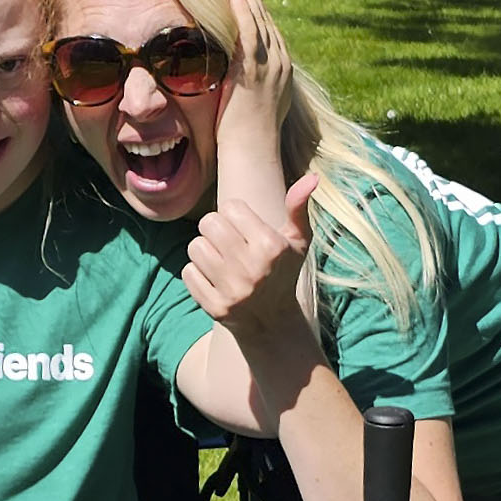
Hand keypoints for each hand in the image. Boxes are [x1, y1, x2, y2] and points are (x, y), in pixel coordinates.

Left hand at [183, 173, 317, 341]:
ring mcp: (233, 290)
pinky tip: (213, 279)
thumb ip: (298, 208)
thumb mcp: (297, 241)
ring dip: (204, 250)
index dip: (234, 215)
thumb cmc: (283, 271)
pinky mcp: (215, 307)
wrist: (272, 323)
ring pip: (195, 247)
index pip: (230, 207)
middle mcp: (252, 268)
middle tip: (226, 242)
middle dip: (215, 229)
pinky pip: (188, 273)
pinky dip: (196, 273)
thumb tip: (312, 178)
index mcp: (271, 246)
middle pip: (208, 223)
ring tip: (220, 260)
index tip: (243, 229)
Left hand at [214, 0, 290, 159]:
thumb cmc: (251, 135)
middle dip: (256, 2)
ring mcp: (270, 66)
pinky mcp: (254, 70)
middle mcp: (281, 65)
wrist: (253, 147)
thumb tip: (247, 81)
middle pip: (269, 25)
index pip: (273, 35)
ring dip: (249, 1)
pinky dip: (243, 13)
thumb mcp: (261, 104)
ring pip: (260, 24)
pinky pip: (250, 33)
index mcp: (285, 71)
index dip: (262, 15)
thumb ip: (259, 87)